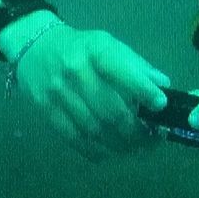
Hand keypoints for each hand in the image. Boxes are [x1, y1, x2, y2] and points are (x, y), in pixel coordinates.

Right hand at [0, 13, 169, 159]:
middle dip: (135, 130)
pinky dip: (96, 151)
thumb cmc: (81, 48)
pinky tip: (109, 152)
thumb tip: (163, 85)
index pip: (121, 70)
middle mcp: (75, 70)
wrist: (34, 47)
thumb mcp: (108, 45)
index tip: (161, 105)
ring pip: (94, 129)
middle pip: (110, 110)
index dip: (144, 90)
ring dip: (119, 145)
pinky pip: (75, 139)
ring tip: (135, 149)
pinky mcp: (46, 111)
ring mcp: (58, 92)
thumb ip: (136, 65)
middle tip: (151, 140)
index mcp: (96, 50)